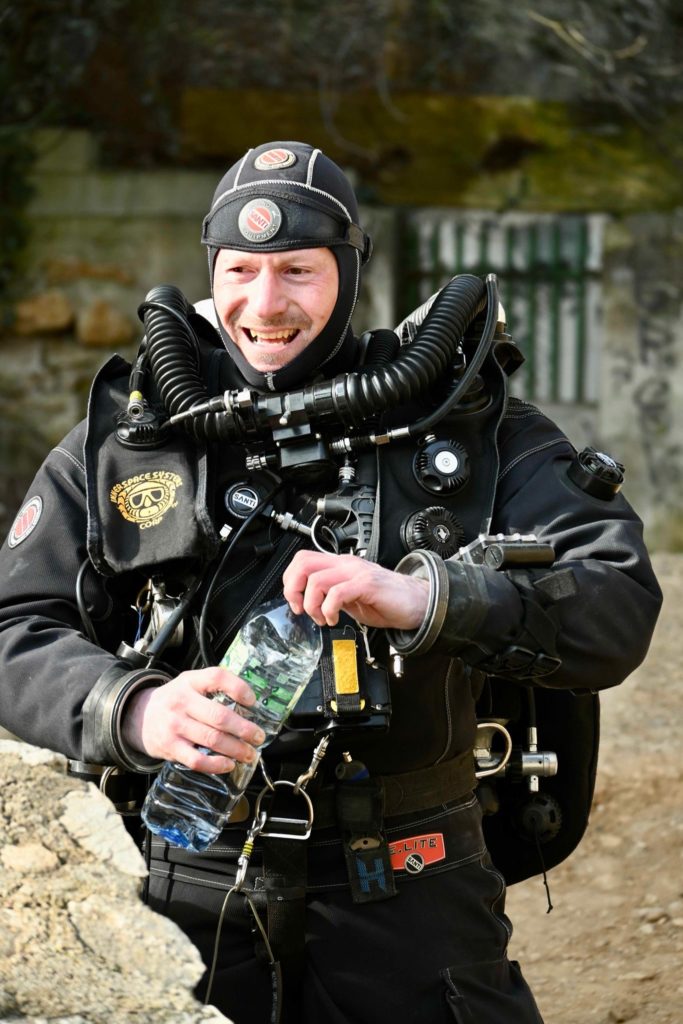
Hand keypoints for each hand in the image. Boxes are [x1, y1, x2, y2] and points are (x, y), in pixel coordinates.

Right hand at [121, 667, 266, 772]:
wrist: (137, 716)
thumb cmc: (174, 700)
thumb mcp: (189, 683)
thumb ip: (214, 687)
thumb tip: (249, 703)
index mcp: (190, 682)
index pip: (217, 677)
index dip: (239, 688)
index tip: (253, 701)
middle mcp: (182, 702)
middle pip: (219, 716)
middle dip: (245, 729)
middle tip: (259, 737)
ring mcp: (175, 725)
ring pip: (212, 739)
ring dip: (236, 749)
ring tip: (249, 754)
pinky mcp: (170, 747)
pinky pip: (197, 760)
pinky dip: (216, 764)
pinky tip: (228, 764)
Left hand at [282, 550, 428, 629]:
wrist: (417, 602)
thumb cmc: (386, 601)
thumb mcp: (351, 597)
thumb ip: (331, 595)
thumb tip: (308, 602)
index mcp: (340, 565)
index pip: (302, 560)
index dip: (291, 581)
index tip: (296, 603)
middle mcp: (346, 564)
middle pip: (303, 563)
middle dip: (294, 590)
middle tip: (302, 609)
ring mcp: (356, 573)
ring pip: (316, 580)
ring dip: (313, 605)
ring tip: (323, 618)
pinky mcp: (367, 585)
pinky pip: (337, 593)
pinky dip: (329, 610)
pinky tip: (335, 620)